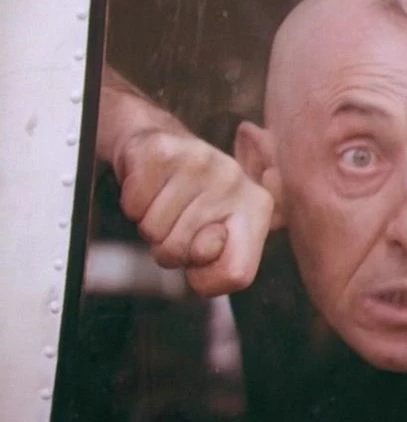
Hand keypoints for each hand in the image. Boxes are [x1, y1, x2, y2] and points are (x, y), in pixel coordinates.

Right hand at [113, 126, 273, 296]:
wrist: (160, 147)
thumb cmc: (190, 205)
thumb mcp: (217, 240)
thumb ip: (222, 267)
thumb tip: (204, 251)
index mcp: (258, 207)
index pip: (236, 274)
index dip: (206, 274)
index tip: (203, 246)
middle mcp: (235, 179)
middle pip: (180, 253)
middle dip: (167, 246)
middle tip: (175, 219)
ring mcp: (201, 161)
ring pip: (153, 231)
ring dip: (149, 224)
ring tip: (163, 202)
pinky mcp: (162, 150)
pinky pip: (133, 207)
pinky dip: (133, 206)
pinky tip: (149, 187)